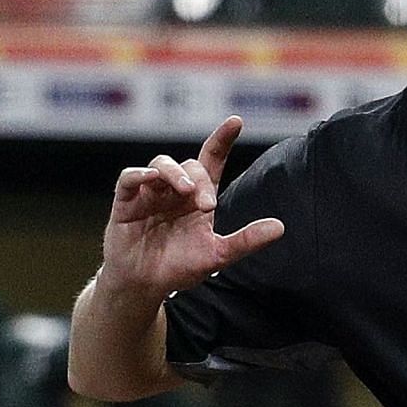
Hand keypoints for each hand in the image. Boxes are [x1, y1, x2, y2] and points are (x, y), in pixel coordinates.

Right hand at [99, 116, 283, 298]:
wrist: (145, 285)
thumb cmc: (179, 267)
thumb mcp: (218, 255)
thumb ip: (246, 241)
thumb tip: (281, 227)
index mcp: (199, 198)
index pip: (212, 161)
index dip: (222, 140)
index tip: (236, 121)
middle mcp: (175, 191)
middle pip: (191, 166)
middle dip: (201, 181)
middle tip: (208, 206)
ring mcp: (150, 194)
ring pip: (161, 164)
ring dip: (176, 173)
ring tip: (187, 191)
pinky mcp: (126, 202)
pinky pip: (130, 178)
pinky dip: (140, 174)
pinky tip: (151, 178)